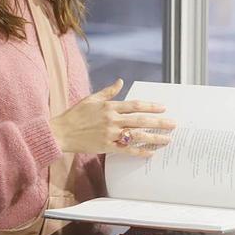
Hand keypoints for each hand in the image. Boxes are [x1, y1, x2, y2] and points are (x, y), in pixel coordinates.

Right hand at [48, 78, 175, 157]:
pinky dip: (139, 152)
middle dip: (159, 122)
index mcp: (109, 106)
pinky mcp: (106, 147)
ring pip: (136, 136)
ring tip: (167, 140)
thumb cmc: (76, 114)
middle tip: (173, 124)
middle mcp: (112, 120)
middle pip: (140, 121)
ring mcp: (110, 134)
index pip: (135, 105)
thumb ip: (108, 91)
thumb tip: (120, 81)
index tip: (163, 108)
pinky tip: (151, 153)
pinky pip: (126, 151)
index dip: (151, 106)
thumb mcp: (92, 99)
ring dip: (154, 138)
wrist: (61, 132)